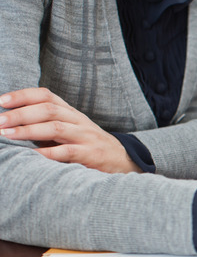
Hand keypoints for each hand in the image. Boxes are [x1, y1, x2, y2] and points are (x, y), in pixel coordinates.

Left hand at [0, 88, 140, 172]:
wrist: (124, 161)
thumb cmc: (88, 147)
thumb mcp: (70, 130)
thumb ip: (46, 125)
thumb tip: (10, 124)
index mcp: (71, 112)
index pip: (46, 95)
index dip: (22, 96)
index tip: (0, 102)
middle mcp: (78, 121)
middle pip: (48, 110)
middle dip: (19, 114)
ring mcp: (86, 137)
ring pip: (55, 128)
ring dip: (27, 131)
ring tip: (6, 134)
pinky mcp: (92, 155)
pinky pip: (67, 152)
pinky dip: (47, 153)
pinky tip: (31, 155)